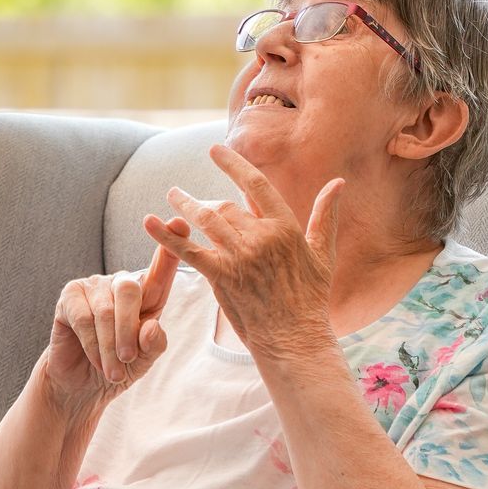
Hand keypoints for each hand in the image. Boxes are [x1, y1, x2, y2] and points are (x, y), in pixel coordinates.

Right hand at [41, 248, 179, 414]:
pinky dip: (92, 344)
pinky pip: (83, 318)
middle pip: (130, 290)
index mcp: (146, 295)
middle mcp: (120, 285)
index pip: (161, 270)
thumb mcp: (144, 360)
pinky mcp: (69, 297)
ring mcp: (93, 288)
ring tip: (113, 371)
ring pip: (106, 310)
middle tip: (128, 359)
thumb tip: (150, 327)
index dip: (169, 248)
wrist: (83, 386)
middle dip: (128, 329)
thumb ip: (154, 344)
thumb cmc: (119, 368)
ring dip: (110, 345)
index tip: (180, 224)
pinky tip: (96, 360)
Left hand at [144, 145, 341, 365]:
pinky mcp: (222, 277)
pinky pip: (189, 251)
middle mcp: (262, 237)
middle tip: (187, 196)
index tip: (215, 150)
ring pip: (206, 220)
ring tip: (172, 194)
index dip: (233, 164)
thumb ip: (325, 215)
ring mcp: (241, 257)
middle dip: (204, 200)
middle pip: (225, 205)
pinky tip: (149, 222)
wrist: (294, 338)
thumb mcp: (323, 254)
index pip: (255, 185)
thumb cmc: (311, 299)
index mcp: (285, 227)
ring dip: (185, 205)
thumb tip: (338, 183)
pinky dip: (167, 236)